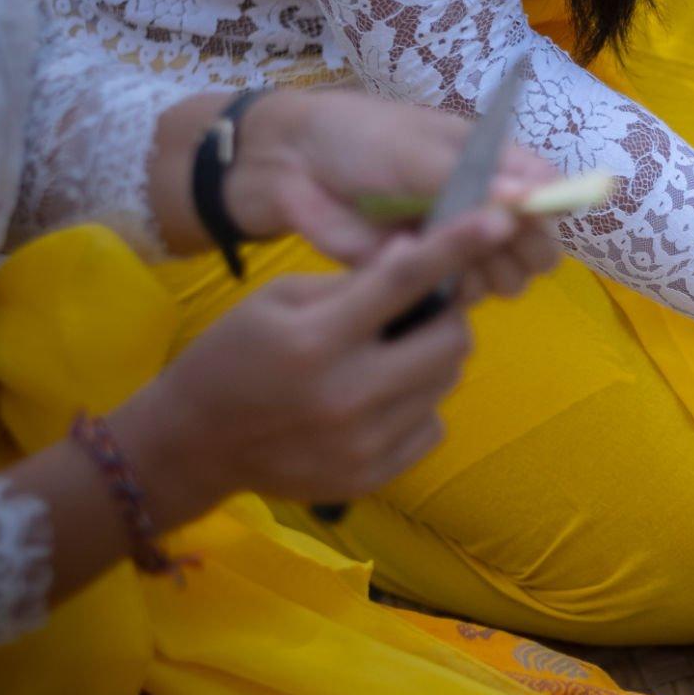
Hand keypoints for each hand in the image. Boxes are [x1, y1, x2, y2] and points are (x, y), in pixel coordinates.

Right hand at [114, 217, 506, 512]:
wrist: (194, 444)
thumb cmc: (233, 356)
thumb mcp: (278, 301)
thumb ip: (351, 284)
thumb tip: (417, 258)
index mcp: (317, 340)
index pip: (403, 282)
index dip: (456, 245)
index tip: (499, 219)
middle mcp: (348, 395)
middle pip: (450, 342)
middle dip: (446, 318)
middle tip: (418, 315)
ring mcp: (364, 443)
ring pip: (445, 384)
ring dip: (430, 361)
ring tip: (387, 360)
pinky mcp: (373, 475)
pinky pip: (432, 427)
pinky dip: (417, 406)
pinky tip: (377, 402)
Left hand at [224, 88, 560, 297]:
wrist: (292, 168)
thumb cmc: (360, 140)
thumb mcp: (416, 153)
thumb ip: (474, 181)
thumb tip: (534, 198)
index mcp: (493, 161)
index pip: (549, 191)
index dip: (548, 211)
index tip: (524, 218)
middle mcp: (485, 204)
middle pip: (537, 246)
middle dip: (522, 252)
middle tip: (489, 245)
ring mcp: (457, 242)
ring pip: (507, 279)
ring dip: (492, 277)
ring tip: (458, 264)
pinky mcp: (426, 274)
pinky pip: (462, 297)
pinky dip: (455, 294)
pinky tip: (433, 280)